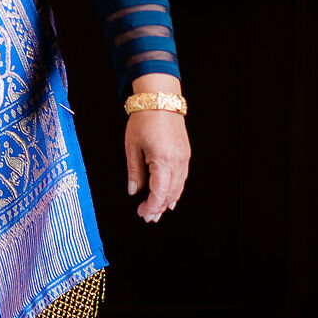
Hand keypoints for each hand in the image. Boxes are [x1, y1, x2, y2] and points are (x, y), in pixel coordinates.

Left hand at [125, 106, 188, 222]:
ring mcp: (183, 158)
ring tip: (158, 211)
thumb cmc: (143, 120)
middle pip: (170, 193)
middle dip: (159, 207)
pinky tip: (170, 196)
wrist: (159, 99)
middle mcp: (176, 161)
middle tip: (148, 217)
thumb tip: (133, 191)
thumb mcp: (132, 146)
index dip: (151, 206)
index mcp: (162, 160)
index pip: (159, 192)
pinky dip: (176, 189)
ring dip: (168, 200)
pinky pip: (182, 177)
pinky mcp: (185, 154)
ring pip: (178, 187)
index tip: (142, 213)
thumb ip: (134, 171)